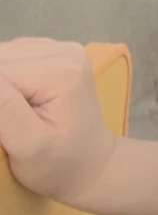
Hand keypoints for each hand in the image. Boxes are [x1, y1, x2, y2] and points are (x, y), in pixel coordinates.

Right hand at [0, 36, 118, 210]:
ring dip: (0, 81)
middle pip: (4, 58)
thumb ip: (4, 109)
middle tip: (8, 123)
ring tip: (11, 113)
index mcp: (62, 73)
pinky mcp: (56, 54)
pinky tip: (14, 98)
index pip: (1, 71)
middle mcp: (66, 52)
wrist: (91, 164)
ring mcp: (64, 50)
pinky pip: (16, 56)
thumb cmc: (60, 164)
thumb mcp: (28, 145)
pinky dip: (6, 76)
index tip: (3, 124)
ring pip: (6, 54)